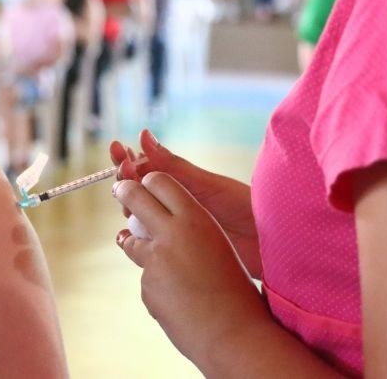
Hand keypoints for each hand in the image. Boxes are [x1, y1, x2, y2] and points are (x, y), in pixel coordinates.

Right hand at [111, 129, 260, 275]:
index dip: (127, 158)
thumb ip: (173, 164)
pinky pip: (146, 244)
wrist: (268, 244)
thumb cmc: (243, 207)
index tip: (118, 149)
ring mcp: (171, 226)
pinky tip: (124, 237)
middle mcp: (171, 202)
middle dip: (122, 178)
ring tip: (124, 200)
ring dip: (125, 206)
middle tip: (122, 172)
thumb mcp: (206, 183)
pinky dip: (131, 240)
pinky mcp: (174, 250)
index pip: (143, 166)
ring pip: (136, 215)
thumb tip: (143, 135)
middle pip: (134, 190)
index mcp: (178, 181)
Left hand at [113, 173, 269, 367]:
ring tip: (166, 263)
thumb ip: (190, 231)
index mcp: (196, 218)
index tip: (146, 186)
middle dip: (125, 191)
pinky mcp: (146, 287)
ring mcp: (154, 261)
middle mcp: (171, 233)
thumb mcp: (218, 246)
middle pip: (134, 196)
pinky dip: (158, 286)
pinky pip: (147, 279)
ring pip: (132, 243)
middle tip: (120, 190)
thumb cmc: (236, 290)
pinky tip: (181, 301)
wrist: (234, 335)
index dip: (150, 182)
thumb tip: (163, 224)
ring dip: (138, 246)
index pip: (160, 181)